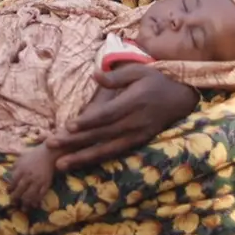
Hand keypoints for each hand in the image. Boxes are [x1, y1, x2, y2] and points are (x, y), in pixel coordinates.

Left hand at [47, 64, 198, 170]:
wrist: (182, 96)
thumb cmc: (156, 79)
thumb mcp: (138, 70)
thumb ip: (115, 76)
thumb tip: (95, 74)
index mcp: (134, 102)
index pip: (107, 115)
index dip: (87, 122)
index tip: (68, 127)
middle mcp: (135, 122)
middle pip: (101, 135)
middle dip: (75, 142)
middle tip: (52, 145)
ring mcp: (138, 135)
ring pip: (107, 149)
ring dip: (82, 157)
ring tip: (61, 165)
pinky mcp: (138, 142)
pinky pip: (115, 153)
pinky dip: (98, 159)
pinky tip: (81, 164)